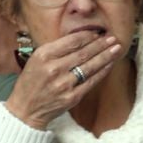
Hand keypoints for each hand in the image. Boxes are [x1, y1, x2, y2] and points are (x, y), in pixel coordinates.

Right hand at [5, 29, 121, 129]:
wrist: (26, 109)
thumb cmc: (31, 82)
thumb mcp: (36, 59)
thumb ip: (55, 50)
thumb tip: (80, 40)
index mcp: (44, 55)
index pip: (71, 42)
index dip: (87, 36)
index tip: (98, 33)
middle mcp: (54, 68)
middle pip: (83, 53)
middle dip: (100, 45)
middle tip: (112, 38)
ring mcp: (64, 84)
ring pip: (90, 66)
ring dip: (106, 56)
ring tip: (116, 48)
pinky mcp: (72, 97)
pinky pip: (91, 82)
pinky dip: (102, 72)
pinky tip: (110, 65)